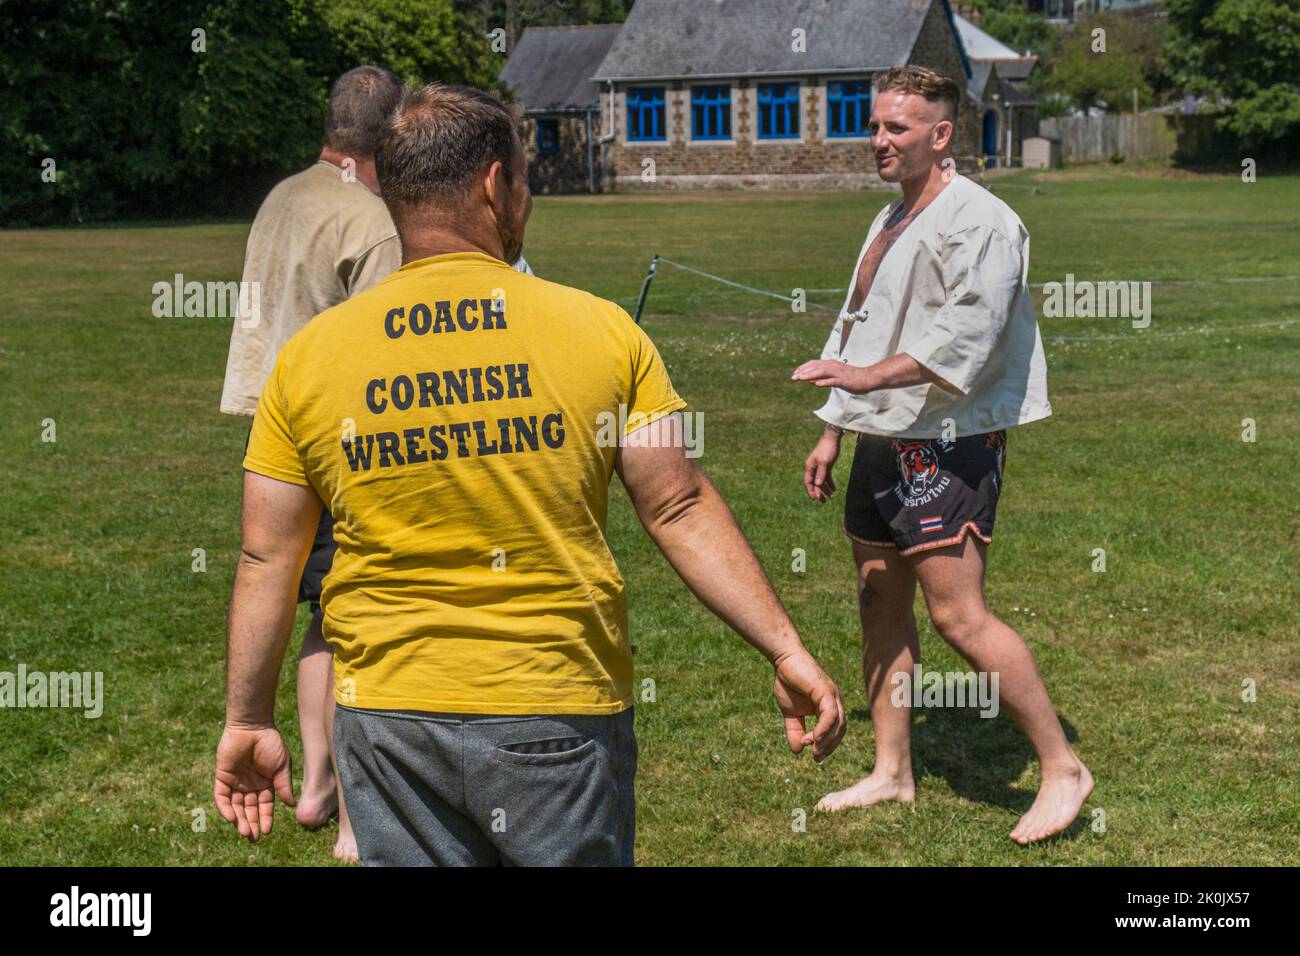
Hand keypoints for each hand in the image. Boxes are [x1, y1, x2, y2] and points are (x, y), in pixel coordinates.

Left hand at [214, 724, 295, 842]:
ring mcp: (235, 782)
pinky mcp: (222, 776)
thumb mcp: (282, 766)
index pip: (264, 806)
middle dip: (251, 824)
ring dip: (239, 820)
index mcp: (265, 784)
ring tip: (244, 831)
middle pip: (249, 809)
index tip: (266, 832)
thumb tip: (291, 805)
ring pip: (235, 806)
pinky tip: (231, 817)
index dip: (265, 819)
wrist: (253, 726)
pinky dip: (225, 808)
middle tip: (253, 838)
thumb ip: (284, 785)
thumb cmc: (271, 743)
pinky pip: (221, 796)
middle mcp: (249, 785)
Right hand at [773, 650, 845, 762]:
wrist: (784, 660)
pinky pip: (830, 714)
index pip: (836, 732)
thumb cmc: (788, 682)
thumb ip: (795, 730)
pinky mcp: (826, 691)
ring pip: (838, 724)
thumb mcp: (791, 713)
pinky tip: (814, 738)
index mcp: (829, 708)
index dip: (828, 746)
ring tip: (814, 749)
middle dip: (830, 747)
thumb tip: (797, 751)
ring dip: (827, 740)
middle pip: (841, 730)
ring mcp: (833, 696)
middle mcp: (835, 702)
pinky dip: (824, 728)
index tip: (815, 756)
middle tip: (816, 757)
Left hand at [791, 359, 871, 392]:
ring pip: (822, 372)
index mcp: (831, 364)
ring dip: (810, 375)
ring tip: (800, 379)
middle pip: (815, 367)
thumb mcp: (835, 377)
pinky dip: (824, 382)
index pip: (814, 364)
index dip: (803, 368)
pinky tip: (817, 384)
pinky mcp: (844, 380)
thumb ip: (824, 378)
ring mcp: (838, 373)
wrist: (867, 378)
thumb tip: (812, 381)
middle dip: (803, 372)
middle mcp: (833, 366)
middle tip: (793, 377)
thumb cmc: (851, 378)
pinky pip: (833, 381)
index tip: (795, 373)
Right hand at [803, 431, 840, 501]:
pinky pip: (826, 477)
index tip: (815, 499)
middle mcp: (813, 468)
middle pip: (814, 483)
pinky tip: (834, 489)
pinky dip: (830, 483)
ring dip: (825, 489)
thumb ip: (821, 474)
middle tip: (823, 502)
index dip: (811, 491)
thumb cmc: (828, 449)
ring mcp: (819, 467)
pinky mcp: (826, 466)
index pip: (808, 482)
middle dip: (819, 492)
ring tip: (831, 497)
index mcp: (810, 467)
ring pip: (821, 481)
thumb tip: (818, 485)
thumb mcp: (825, 462)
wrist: (833, 438)